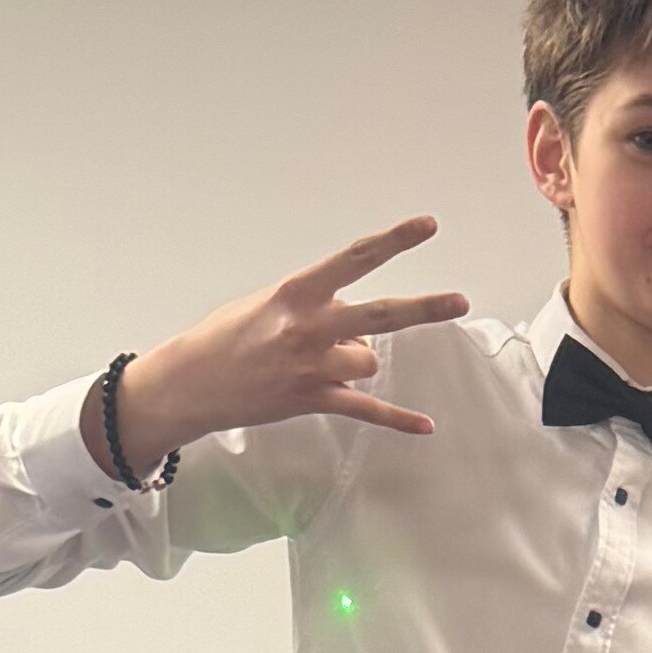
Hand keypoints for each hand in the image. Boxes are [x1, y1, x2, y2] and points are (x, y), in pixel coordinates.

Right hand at [124, 216, 470, 462]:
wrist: (190, 382)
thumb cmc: (229, 336)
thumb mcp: (269, 304)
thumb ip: (317, 306)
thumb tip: (359, 326)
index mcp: (297, 292)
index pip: (355, 259)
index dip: (394, 241)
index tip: (427, 227)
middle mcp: (307, 327)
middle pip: (380, 314)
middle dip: (424, 308)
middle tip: (460, 301)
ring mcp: (311, 366)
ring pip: (368, 360)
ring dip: (360, 360)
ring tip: (328, 362)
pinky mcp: (311, 400)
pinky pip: (365, 411)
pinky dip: (398, 420)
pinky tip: (427, 425)